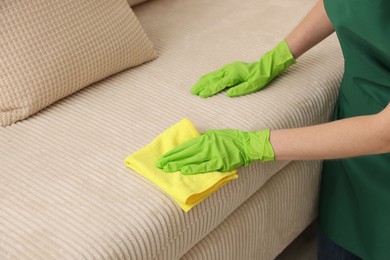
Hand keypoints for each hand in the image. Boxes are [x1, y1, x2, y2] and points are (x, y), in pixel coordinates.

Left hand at [156, 129, 274, 173]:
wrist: (247, 144)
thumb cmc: (232, 139)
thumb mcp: (215, 135)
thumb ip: (204, 141)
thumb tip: (193, 146)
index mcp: (205, 138)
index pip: (185, 146)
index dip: (174, 152)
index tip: (164, 157)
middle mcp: (206, 145)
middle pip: (185, 153)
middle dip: (171, 159)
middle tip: (160, 164)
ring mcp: (212, 153)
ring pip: (191, 159)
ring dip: (178, 164)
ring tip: (167, 168)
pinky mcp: (219, 162)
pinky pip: (203, 166)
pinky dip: (193, 168)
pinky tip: (184, 170)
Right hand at [191, 40, 295, 97]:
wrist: (266, 66)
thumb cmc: (261, 77)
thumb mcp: (254, 85)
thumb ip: (241, 89)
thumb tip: (228, 94)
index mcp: (235, 75)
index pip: (219, 84)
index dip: (210, 90)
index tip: (201, 95)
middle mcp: (229, 70)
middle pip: (212, 79)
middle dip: (202, 85)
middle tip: (193, 92)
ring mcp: (229, 68)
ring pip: (212, 75)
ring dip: (203, 81)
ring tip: (195, 87)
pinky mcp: (229, 68)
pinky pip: (216, 73)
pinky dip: (208, 77)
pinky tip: (203, 79)